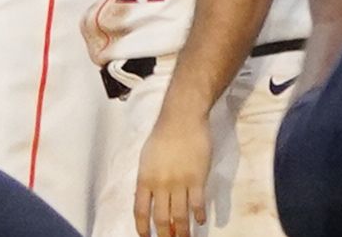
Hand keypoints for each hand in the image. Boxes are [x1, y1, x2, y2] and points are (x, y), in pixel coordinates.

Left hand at [134, 102, 212, 236]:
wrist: (183, 117)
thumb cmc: (163, 134)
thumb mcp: (147, 158)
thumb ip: (147, 179)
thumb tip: (148, 199)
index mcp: (145, 179)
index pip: (141, 211)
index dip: (143, 228)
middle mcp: (161, 185)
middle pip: (161, 218)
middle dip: (164, 235)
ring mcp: (180, 182)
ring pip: (180, 215)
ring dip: (183, 231)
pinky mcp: (197, 177)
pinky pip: (197, 203)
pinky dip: (199, 215)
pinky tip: (201, 221)